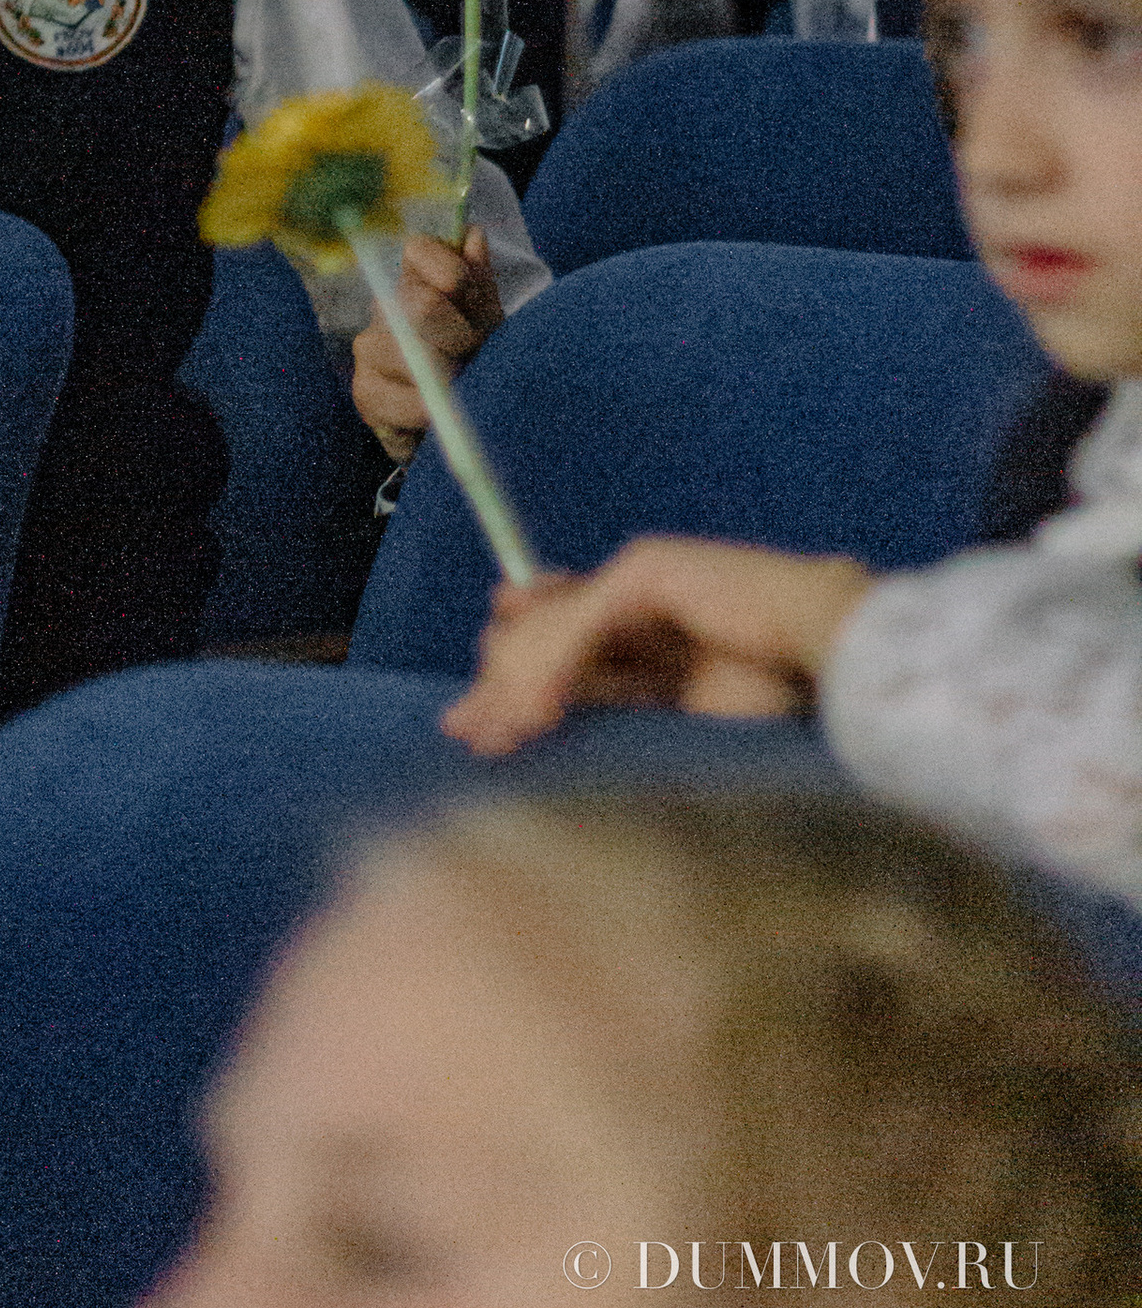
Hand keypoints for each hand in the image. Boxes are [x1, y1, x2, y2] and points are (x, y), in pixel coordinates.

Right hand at [350, 227, 503, 461]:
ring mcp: (370, 349)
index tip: (466, 295)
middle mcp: (386, 307)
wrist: (457, 418)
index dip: (449, 270)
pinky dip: (420, 411)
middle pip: (419, 305)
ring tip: (459, 388)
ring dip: (442, 376)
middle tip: (473, 354)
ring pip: (403, 353)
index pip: (418, 249)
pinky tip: (435, 416)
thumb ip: (480, 281)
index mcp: (418, 279)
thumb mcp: (486, 320)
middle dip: (458, 335)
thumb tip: (472, 235)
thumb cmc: (472, 358)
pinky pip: (391, 399)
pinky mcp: (365, 393)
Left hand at [439, 537, 874, 753]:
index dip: (514, 684)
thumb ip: (619, 704)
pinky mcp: (648, 570)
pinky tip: (536, 715)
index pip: (557, 645)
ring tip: (496, 736)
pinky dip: (555, 673)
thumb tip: (550, 722)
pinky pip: (583, 627)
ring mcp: (638, 572)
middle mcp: (632, 589)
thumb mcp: (683, 713)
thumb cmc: (785, 696)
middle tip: (464, 733)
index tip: (481, 734)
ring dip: (517, 687)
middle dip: (498, 686)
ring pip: (551, 629)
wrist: (843, 661)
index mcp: (644, 624)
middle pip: (541, 632)